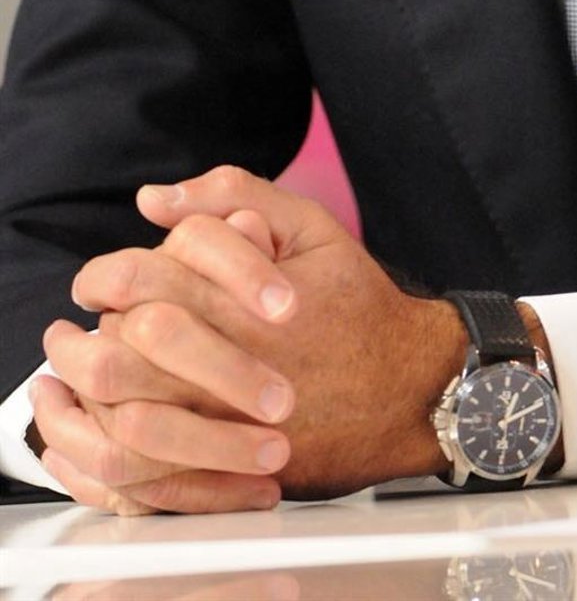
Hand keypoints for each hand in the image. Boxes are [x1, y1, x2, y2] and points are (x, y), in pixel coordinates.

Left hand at [52, 167, 468, 504]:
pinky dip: (119, 445)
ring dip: (98, 389)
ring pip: (127, 407)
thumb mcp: (311, 225)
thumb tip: (153, 198)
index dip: (106, 277)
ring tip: (91, 375)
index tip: (102, 282)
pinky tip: (119, 424)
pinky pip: (151, 465)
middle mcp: (227, 356)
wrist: (410, 387)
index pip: (138, 278)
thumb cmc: (358, 302)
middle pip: (122, 343)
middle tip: (84, 330)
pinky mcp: (231, 463)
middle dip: (93, 333)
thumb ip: (232, 194)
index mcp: (239, 294)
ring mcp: (228, 416)